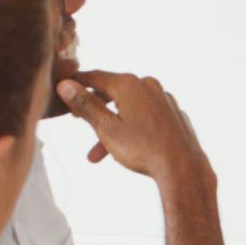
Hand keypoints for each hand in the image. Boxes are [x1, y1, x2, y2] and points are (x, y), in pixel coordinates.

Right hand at [57, 69, 208, 184]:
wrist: (182, 167)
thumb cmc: (143, 149)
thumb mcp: (106, 128)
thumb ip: (85, 105)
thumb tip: (65, 85)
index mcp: (129, 84)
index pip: (94, 76)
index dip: (76, 83)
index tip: (63, 90)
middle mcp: (147, 85)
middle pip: (112, 92)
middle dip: (93, 109)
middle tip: (77, 119)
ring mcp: (162, 98)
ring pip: (128, 107)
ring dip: (111, 126)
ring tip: (97, 152)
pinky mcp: (172, 113)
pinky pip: (145, 116)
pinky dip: (131, 128)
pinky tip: (126, 146)